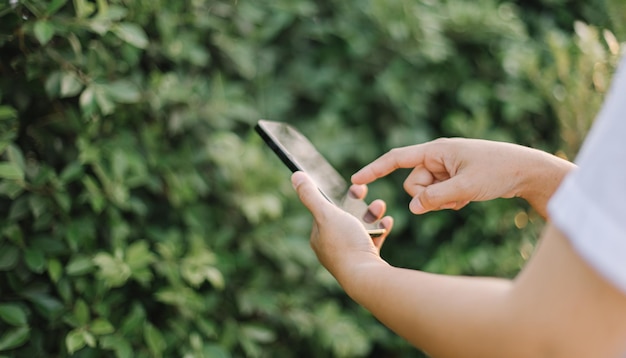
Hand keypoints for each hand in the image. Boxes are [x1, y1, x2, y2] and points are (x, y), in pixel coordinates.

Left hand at [291, 171, 392, 284]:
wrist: (366, 277)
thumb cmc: (345, 244)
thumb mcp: (326, 213)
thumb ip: (310, 195)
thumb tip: (295, 175)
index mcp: (319, 237)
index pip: (325, 212)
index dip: (337, 197)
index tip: (352, 186)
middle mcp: (332, 248)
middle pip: (344, 218)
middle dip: (357, 203)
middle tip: (364, 191)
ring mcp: (350, 256)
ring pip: (361, 229)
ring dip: (371, 214)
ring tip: (380, 206)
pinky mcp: (366, 261)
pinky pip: (373, 241)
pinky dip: (380, 229)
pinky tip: (387, 222)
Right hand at [351, 138, 574, 216]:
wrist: (527, 171)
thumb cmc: (498, 171)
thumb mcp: (465, 187)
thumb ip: (435, 198)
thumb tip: (413, 207)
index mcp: (435, 150)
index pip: (396, 159)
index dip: (374, 169)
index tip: (355, 180)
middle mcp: (437, 158)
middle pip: (412, 184)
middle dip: (426, 196)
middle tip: (451, 198)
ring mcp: (445, 169)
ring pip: (426, 193)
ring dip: (440, 201)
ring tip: (464, 197)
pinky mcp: (453, 179)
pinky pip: (439, 196)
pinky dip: (450, 201)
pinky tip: (469, 198)